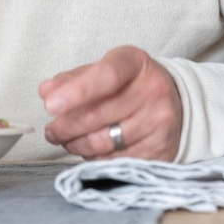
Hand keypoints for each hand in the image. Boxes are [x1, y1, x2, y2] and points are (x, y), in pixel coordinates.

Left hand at [39, 46, 182, 160]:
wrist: (177, 104)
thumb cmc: (130, 85)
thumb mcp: (106, 70)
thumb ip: (74, 79)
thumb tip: (46, 91)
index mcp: (135, 63)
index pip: (106, 76)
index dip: (76, 92)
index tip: (50, 105)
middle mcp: (153, 91)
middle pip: (98, 114)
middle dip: (65, 126)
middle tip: (51, 130)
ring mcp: (159, 122)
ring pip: (103, 142)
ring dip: (76, 144)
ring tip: (65, 140)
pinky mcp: (159, 150)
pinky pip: (115, 160)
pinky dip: (94, 158)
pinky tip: (88, 150)